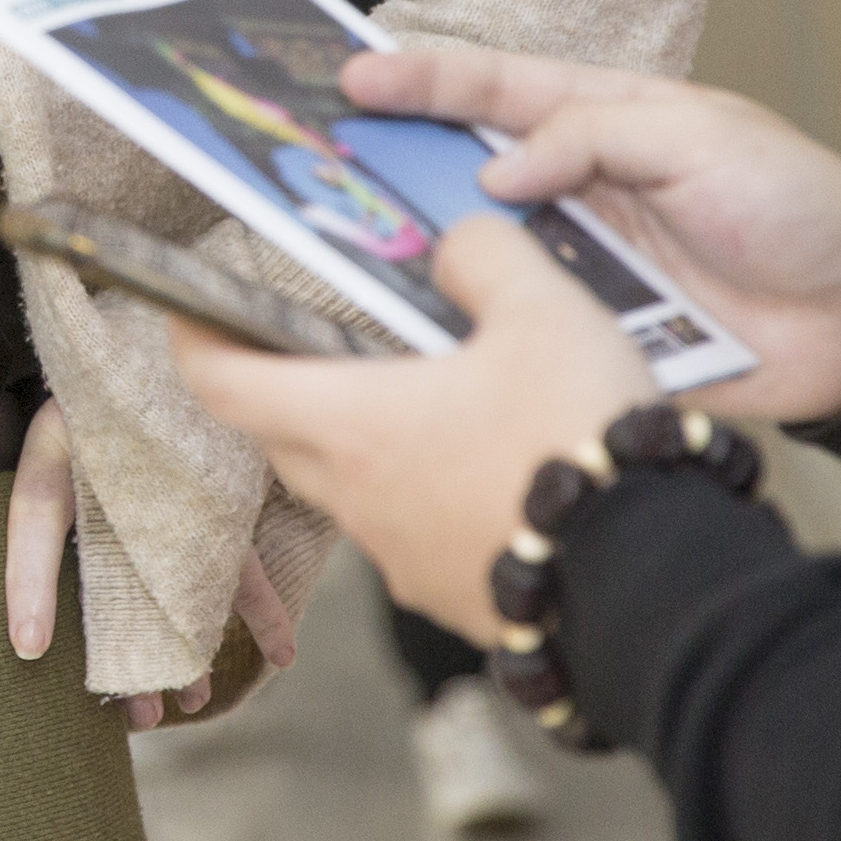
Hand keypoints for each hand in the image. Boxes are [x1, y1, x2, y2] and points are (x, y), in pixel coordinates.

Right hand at [2, 400, 298, 729]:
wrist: (163, 331)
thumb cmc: (105, 372)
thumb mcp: (71, 413)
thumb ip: (57, 475)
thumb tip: (50, 549)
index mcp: (59, 468)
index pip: (33, 531)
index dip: (28, 588)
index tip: (28, 646)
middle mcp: (109, 500)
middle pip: (113, 592)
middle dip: (129, 658)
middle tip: (138, 719)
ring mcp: (165, 508)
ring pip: (176, 592)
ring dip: (190, 647)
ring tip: (197, 702)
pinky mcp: (218, 504)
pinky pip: (238, 565)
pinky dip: (261, 609)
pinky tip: (283, 652)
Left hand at [164, 220, 652, 650]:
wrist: (651, 575)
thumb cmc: (581, 435)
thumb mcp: (542, 307)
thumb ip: (484, 255)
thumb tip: (455, 245)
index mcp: (349, 423)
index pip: (221, 382)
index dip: (195, 338)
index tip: (189, 308)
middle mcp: (356, 497)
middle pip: (280, 432)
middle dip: (283, 382)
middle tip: (315, 334)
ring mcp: (401, 558)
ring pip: (348, 485)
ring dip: (362, 438)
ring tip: (420, 391)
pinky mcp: (452, 595)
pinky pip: (411, 531)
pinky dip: (422, 489)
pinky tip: (484, 461)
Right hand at [335, 40, 840, 430]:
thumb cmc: (798, 207)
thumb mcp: (701, 140)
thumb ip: (593, 137)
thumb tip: (495, 171)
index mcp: (603, 119)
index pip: (493, 88)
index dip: (421, 79)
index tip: (351, 77)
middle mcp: (577, 189)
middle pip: (462, 168)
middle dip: (388, 161)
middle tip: (310, 156)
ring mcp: (580, 264)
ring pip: (478, 250)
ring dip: (420, 248)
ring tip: (345, 240)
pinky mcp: (590, 335)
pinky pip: (517, 326)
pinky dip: (471, 326)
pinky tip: (417, 325)